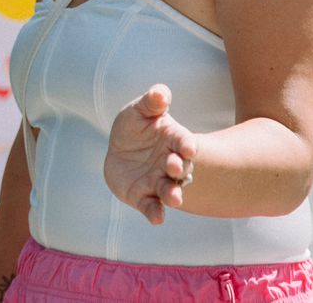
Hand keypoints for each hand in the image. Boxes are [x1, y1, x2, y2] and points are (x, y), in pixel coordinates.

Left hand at [104, 84, 198, 224]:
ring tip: (174, 198)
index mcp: (172, 139)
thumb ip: (152, 101)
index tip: (190, 148)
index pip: (184, 142)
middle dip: (179, 169)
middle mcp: (170, 163)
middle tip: (175, 168)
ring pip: (169, 190)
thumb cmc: (136, 126)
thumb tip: (161, 93)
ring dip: (173, 194)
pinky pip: (151, 205)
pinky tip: (157, 219)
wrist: (122, 151)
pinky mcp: (144, 196)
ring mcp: (158, 181)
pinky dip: (155, 212)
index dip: (187, 145)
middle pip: (180, 168)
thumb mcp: (140, 110)